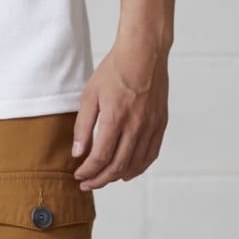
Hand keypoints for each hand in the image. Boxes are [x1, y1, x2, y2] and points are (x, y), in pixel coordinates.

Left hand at [71, 39, 168, 189]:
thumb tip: (78, 152)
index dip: (88, 171)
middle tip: (88, 184)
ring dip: (118, 176)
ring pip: (136, 164)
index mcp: (116, 118)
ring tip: (104, 178)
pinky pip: (151, 154)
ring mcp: (151, 126)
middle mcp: (136, 126)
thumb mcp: (90, 94)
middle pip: (118, 166)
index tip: (79, 175)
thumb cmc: (114, 70)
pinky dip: (139, 167)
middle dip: (100, 179)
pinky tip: (128, 170)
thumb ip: (83, 125)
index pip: (100, 157)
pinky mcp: (161, 124)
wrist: (144, 53)